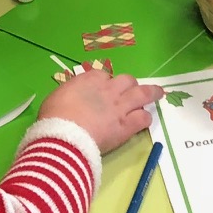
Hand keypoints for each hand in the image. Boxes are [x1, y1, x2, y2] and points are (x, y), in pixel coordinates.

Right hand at [38, 66, 161, 152]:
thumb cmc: (54, 118)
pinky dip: (145, 118)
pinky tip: (144, 120)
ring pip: (143, 93)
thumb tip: (71, 98)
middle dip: (129, 85)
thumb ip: (70, 94)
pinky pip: (143, 118)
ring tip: (158, 93)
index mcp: (89, 80)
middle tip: (130, 91)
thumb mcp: (56, 97)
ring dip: (152, 93)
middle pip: (127, 80)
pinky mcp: (127, 125)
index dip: (106, 83)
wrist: (64, 136)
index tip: (104, 90)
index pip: (104, 75)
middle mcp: (109, 89)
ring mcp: (120, 107)